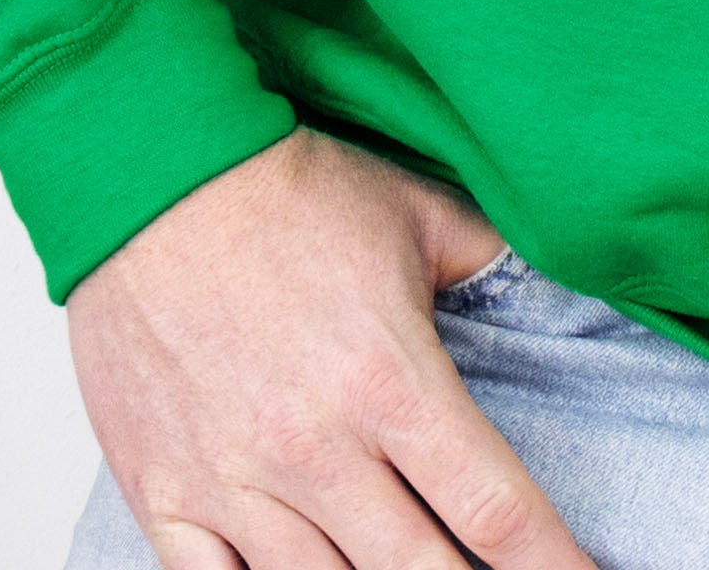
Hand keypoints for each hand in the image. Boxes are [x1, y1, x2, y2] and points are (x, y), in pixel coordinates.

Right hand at [67, 130, 597, 569]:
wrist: (155, 177)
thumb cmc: (288, 193)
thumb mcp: (419, 216)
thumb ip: (490, 268)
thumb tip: (553, 293)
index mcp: (393, 382)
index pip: (495, 511)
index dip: (551, 564)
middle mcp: (318, 450)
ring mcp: (236, 482)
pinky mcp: (167, 494)